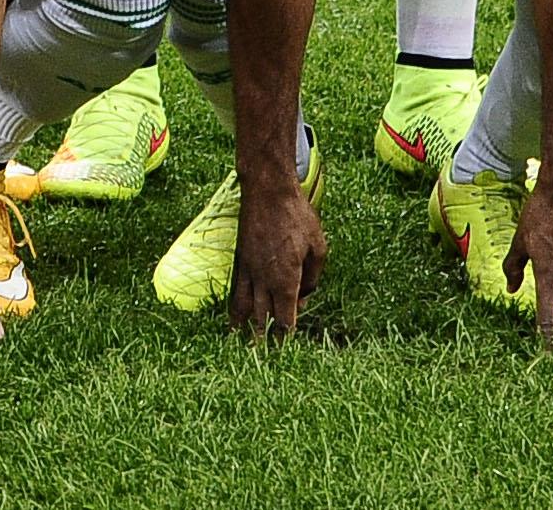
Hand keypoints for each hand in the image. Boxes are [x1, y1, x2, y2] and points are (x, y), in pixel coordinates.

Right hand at [224, 162, 324, 338]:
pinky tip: (234, 320)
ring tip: (243, 348)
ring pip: (245, 308)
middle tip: (264, 361)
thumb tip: (305, 295)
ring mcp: (249, 270)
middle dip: (264, 341)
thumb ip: (313, 276)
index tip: (287, 353)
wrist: (267, 190)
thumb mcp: (318, 246)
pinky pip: (235, 291)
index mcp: (287, 279)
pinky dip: (234, 310)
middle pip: (263, 318)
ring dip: (244, 329)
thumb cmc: (297, 216)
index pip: (285, 318)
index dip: (286, 337)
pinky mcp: (240, 260)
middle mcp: (265, 279)